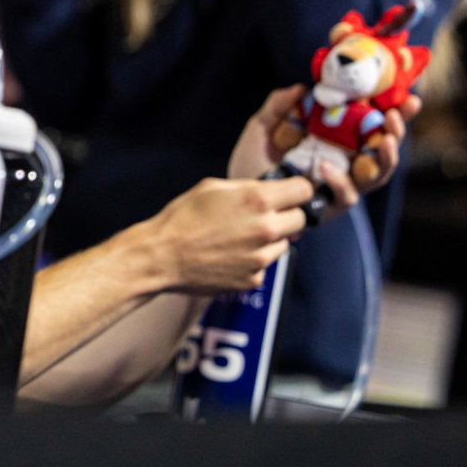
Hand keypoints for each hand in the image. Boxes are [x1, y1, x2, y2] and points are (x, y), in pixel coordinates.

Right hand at [144, 175, 321, 293]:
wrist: (162, 256)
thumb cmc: (182, 218)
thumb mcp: (212, 187)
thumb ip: (247, 188)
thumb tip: (270, 189)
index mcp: (257, 200)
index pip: (304, 190)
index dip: (296, 189)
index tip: (290, 192)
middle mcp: (265, 229)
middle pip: (301, 219)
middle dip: (286, 214)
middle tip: (263, 215)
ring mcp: (261, 257)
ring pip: (284, 243)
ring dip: (270, 239)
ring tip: (239, 237)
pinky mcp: (254, 278)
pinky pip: (265, 264)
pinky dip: (253, 259)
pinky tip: (229, 255)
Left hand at [227, 84, 419, 191]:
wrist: (237, 197)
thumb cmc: (253, 162)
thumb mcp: (263, 127)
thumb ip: (279, 106)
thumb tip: (301, 87)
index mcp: (336, 140)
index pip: (372, 123)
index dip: (393, 110)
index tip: (406, 95)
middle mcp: (345, 162)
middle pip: (384, 147)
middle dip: (397, 130)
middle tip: (395, 114)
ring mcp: (342, 184)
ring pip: (378, 173)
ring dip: (386, 156)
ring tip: (385, 139)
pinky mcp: (331, 206)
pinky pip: (347, 195)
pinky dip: (341, 181)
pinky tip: (327, 166)